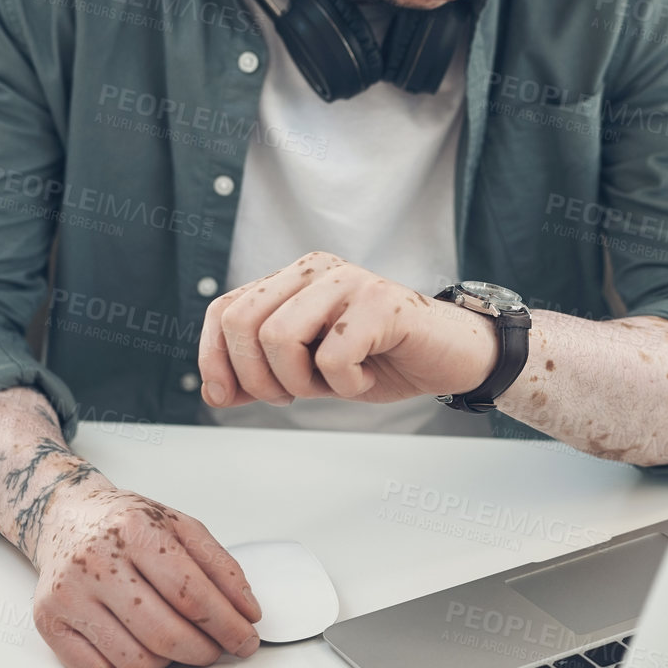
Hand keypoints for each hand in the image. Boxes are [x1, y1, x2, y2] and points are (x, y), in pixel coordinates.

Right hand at [30, 483, 263, 667]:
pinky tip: (135, 640)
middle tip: (217, 649)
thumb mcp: (181, 526)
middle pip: (164, 632)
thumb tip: (247, 612)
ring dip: (168, 661)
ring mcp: (68, 594)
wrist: (67, 517)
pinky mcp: (48, 621)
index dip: (226, 624)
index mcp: (135, 530)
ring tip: (174, 639)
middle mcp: (96, 561)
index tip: (245, 640)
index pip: (190, 593)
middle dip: (203, 651)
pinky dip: (127, 665)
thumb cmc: (128, 524)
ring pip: (135, 660)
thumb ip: (221, 566)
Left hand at [198, 251, 497, 407]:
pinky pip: (333, 357)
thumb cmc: (381, 359)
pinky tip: (367, 377)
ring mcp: (349, 281)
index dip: (215, 359)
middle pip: (242, 323)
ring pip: (279, 337)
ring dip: (301, 382)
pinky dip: (346, 386)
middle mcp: (315, 270)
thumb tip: (216, 391)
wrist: (452, 357)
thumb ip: (262, 375)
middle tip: (294, 395)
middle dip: (257, 378)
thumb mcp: (310, 372)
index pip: (224, 310)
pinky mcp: (381, 303)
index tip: (227, 397)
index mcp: (293, 279)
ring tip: (333, 384)